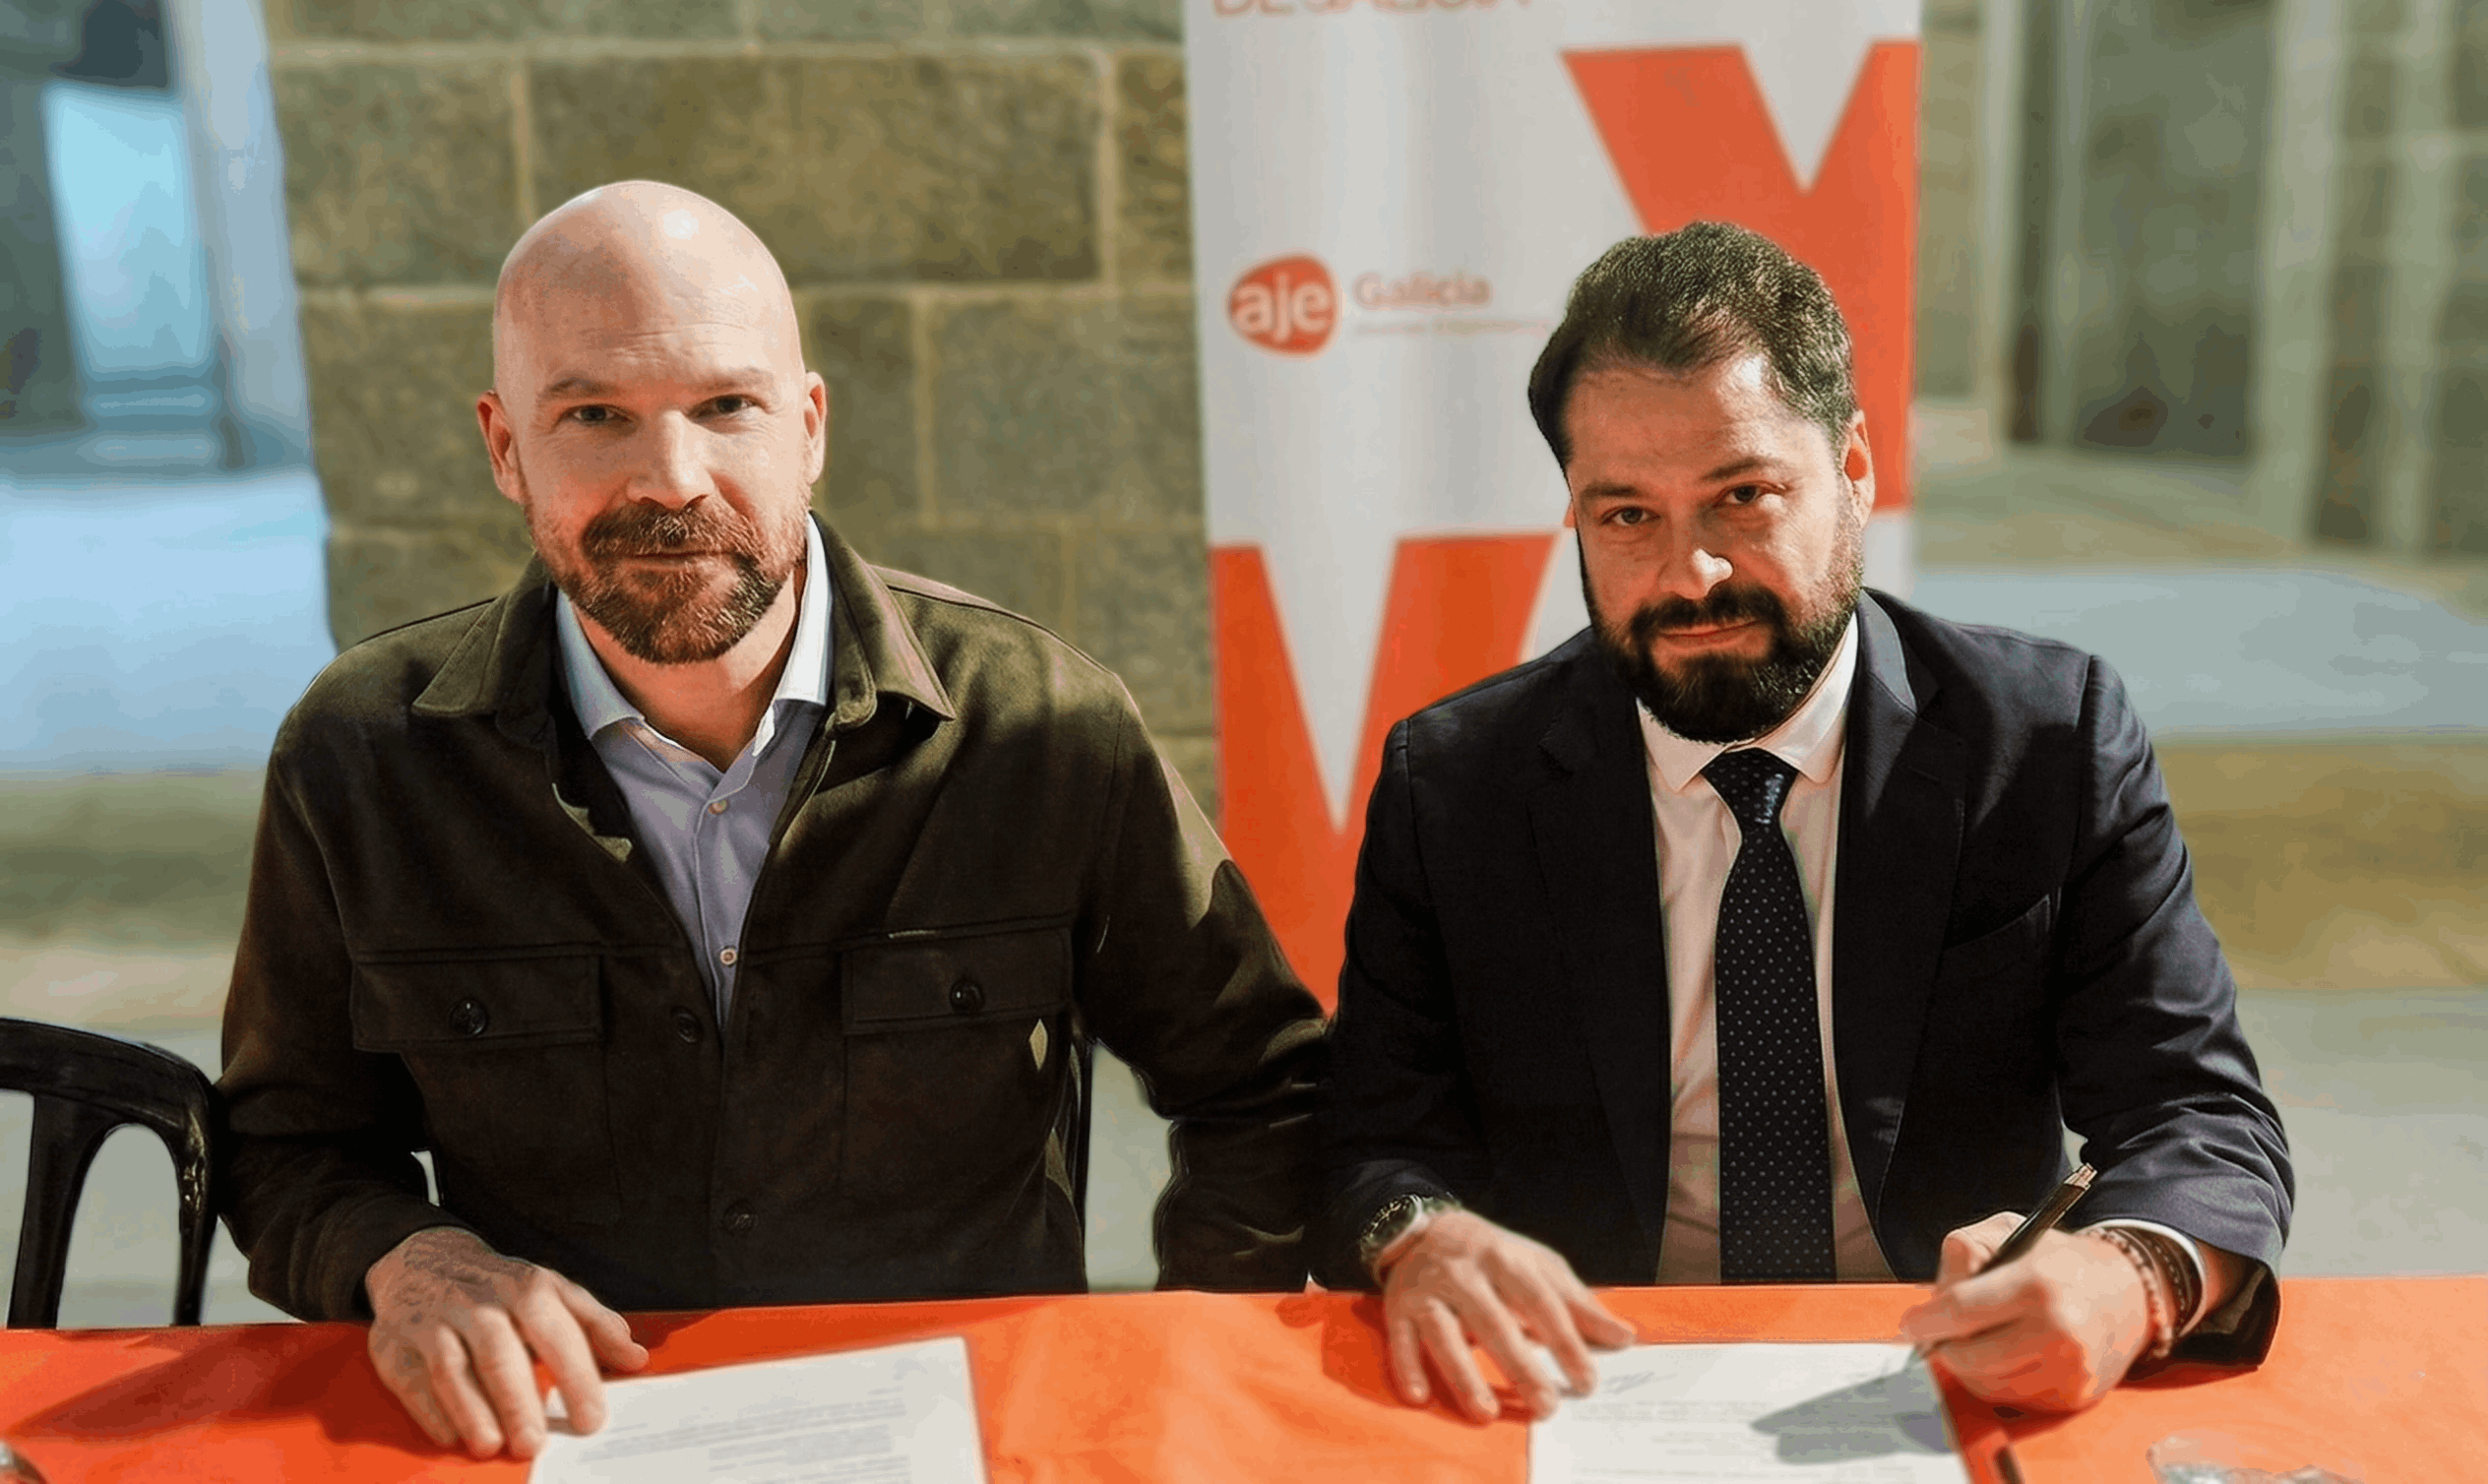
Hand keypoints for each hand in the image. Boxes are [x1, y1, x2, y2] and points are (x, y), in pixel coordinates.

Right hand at [364, 1226, 649, 1457]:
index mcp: (526, 1288)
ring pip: (452, 1368)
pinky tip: (451, 1437)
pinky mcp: (396, 1344)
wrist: (423, 1259)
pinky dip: (430, 1411)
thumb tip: (636, 1358)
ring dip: (472, 1411)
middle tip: (535, 1443)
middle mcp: (479, 1304)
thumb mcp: (552, 1291)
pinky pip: (411, 1380)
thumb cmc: (500, 1287)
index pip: (556, 1332)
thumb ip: (595, 1324)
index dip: (576, 1376)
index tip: (591, 1417)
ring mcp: (434, 1322)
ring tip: (492, 1446)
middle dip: (518, 1400)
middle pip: (499, 1353)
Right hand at [1378, 1210, 1635, 1422]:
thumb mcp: (1538, 1267)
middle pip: (1494, 1323)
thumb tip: (1624, 1337)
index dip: (1565, 1343)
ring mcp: (1428, 1289)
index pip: (1541, 1303)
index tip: (1587, 1381)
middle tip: (1546, 1406)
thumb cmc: (1494, 1255)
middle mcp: (1465, 1272)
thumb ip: (1579, 1303)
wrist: (1425, 1228)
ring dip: (1463, 1375)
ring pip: (1444, 1334)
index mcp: (1506, 1258)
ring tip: (1486, 1412)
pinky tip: (1420, 1395)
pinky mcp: (1397, 1306)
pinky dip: (1408, 1366)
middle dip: (1520, 1367)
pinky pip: (1400, 1338)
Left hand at [1897, 1212, 2151, 1411]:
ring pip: (1986, 1385)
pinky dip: (1998, 1381)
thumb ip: (1962, 1255)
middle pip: (1968, 1358)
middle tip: (1943, 1334)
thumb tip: (1931, 1306)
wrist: (2128, 1292)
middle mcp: (2058, 1331)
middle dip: (1945, 1346)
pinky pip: (2013, 1400)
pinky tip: (2007, 1355)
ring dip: (1970, 1366)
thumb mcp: (2008, 1231)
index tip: (1909, 1325)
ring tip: (1980, 1339)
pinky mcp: (2074, 1397)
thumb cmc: (2057, 1260)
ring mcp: (2068, 1370)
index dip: (1925, 1322)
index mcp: (2036, 1284)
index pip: (1960, 1312)